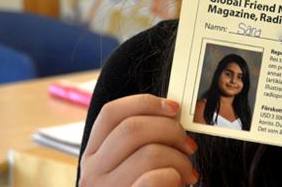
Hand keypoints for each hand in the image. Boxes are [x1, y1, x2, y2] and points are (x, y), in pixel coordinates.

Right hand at [79, 94, 198, 186]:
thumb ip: (144, 140)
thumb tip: (173, 113)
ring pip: (149, 153)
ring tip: (187, 173)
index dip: (146, 103)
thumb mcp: (135, 164)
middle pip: (133, 128)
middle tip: (188, 145)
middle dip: (171, 131)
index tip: (174, 108)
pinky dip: (175, 176)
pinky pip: (155, 178)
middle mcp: (92, 173)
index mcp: (93, 155)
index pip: (112, 113)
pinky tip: (179, 184)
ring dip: (180, 160)